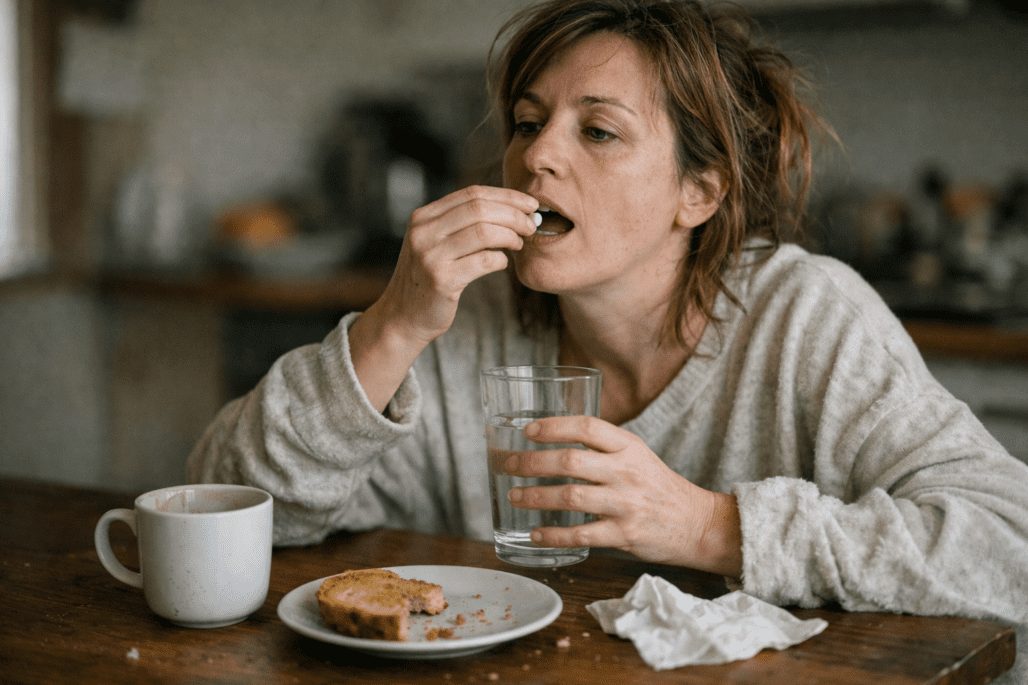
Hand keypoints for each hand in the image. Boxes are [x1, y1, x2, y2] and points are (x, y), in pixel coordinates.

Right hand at [372, 185, 537, 346]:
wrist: (402, 317)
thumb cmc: (428, 278)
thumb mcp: (434, 243)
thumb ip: (459, 224)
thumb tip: (509, 208)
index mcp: (423, 217)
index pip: (472, 194)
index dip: (506, 196)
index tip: (529, 204)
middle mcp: (424, 232)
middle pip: (480, 209)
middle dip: (514, 214)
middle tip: (531, 225)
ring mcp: (431, 256)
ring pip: (484, 232)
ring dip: (510, 236)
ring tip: (519, 243)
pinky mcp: (441, 280)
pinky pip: (484, 261)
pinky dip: (501, 260)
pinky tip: (502, 263)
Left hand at [503, 416, 742, 576]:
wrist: (696, 523)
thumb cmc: (659, 487)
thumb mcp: (638, 455)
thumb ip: (604, 447)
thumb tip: (554, 440)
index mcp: (629, 446)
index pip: (588, 427)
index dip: (554, 426)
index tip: (528, 430)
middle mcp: (626, 472)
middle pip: (571, 461)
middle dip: (532, 462)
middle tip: (509, 465)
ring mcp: (625, 504)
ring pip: (571, 497)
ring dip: (536, 497)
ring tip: (515, 497)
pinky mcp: (624, 534)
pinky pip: (580, 536)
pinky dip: (553, 535)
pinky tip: (535, 534)